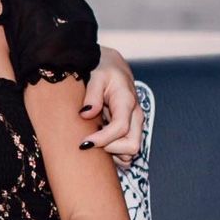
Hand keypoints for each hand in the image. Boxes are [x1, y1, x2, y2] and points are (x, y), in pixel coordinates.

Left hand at [82, 46, 142, 166]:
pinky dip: (113, 153)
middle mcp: (135, 116)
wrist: (111, 66)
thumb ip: (92, 95)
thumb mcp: (96, 76)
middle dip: (110, 150)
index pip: (120, 129)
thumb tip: (86, 113)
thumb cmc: (102, 69)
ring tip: (92, 142)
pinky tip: (98, 143)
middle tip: (89, 143)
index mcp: (127, 102)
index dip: (102, 140)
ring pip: (130, 152)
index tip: (83, 143)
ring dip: (112, 153)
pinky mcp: (130, 128)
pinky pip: (125, 150)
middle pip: (131, 146)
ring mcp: (135, 124)